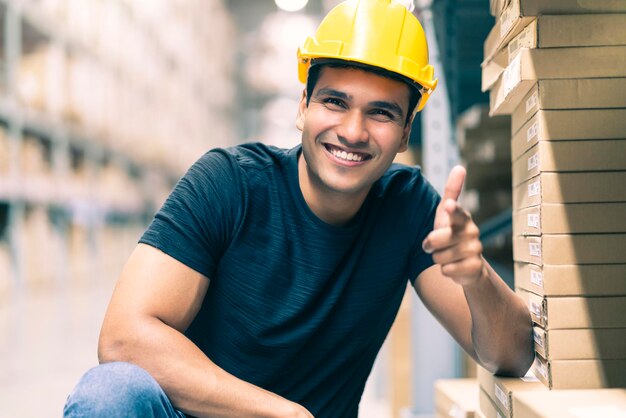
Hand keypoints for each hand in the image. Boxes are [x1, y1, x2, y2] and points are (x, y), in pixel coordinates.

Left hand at [421, 166, 485, 285]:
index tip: (447, 206)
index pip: (456, 213)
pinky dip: (446, 270)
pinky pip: (446, 270)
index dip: (451, 211)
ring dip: (438, 258)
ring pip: (439, 256)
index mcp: (463, 218)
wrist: (467, 264)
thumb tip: (460, 167)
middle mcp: (472, 232)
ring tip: (447, 255)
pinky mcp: (475, 268)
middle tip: (436, 245)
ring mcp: (475, 251)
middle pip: (437, 239)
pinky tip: (454, 267)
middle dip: (430, 244)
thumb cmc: (452, 233)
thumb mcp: (447, 213)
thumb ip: (452, 191)